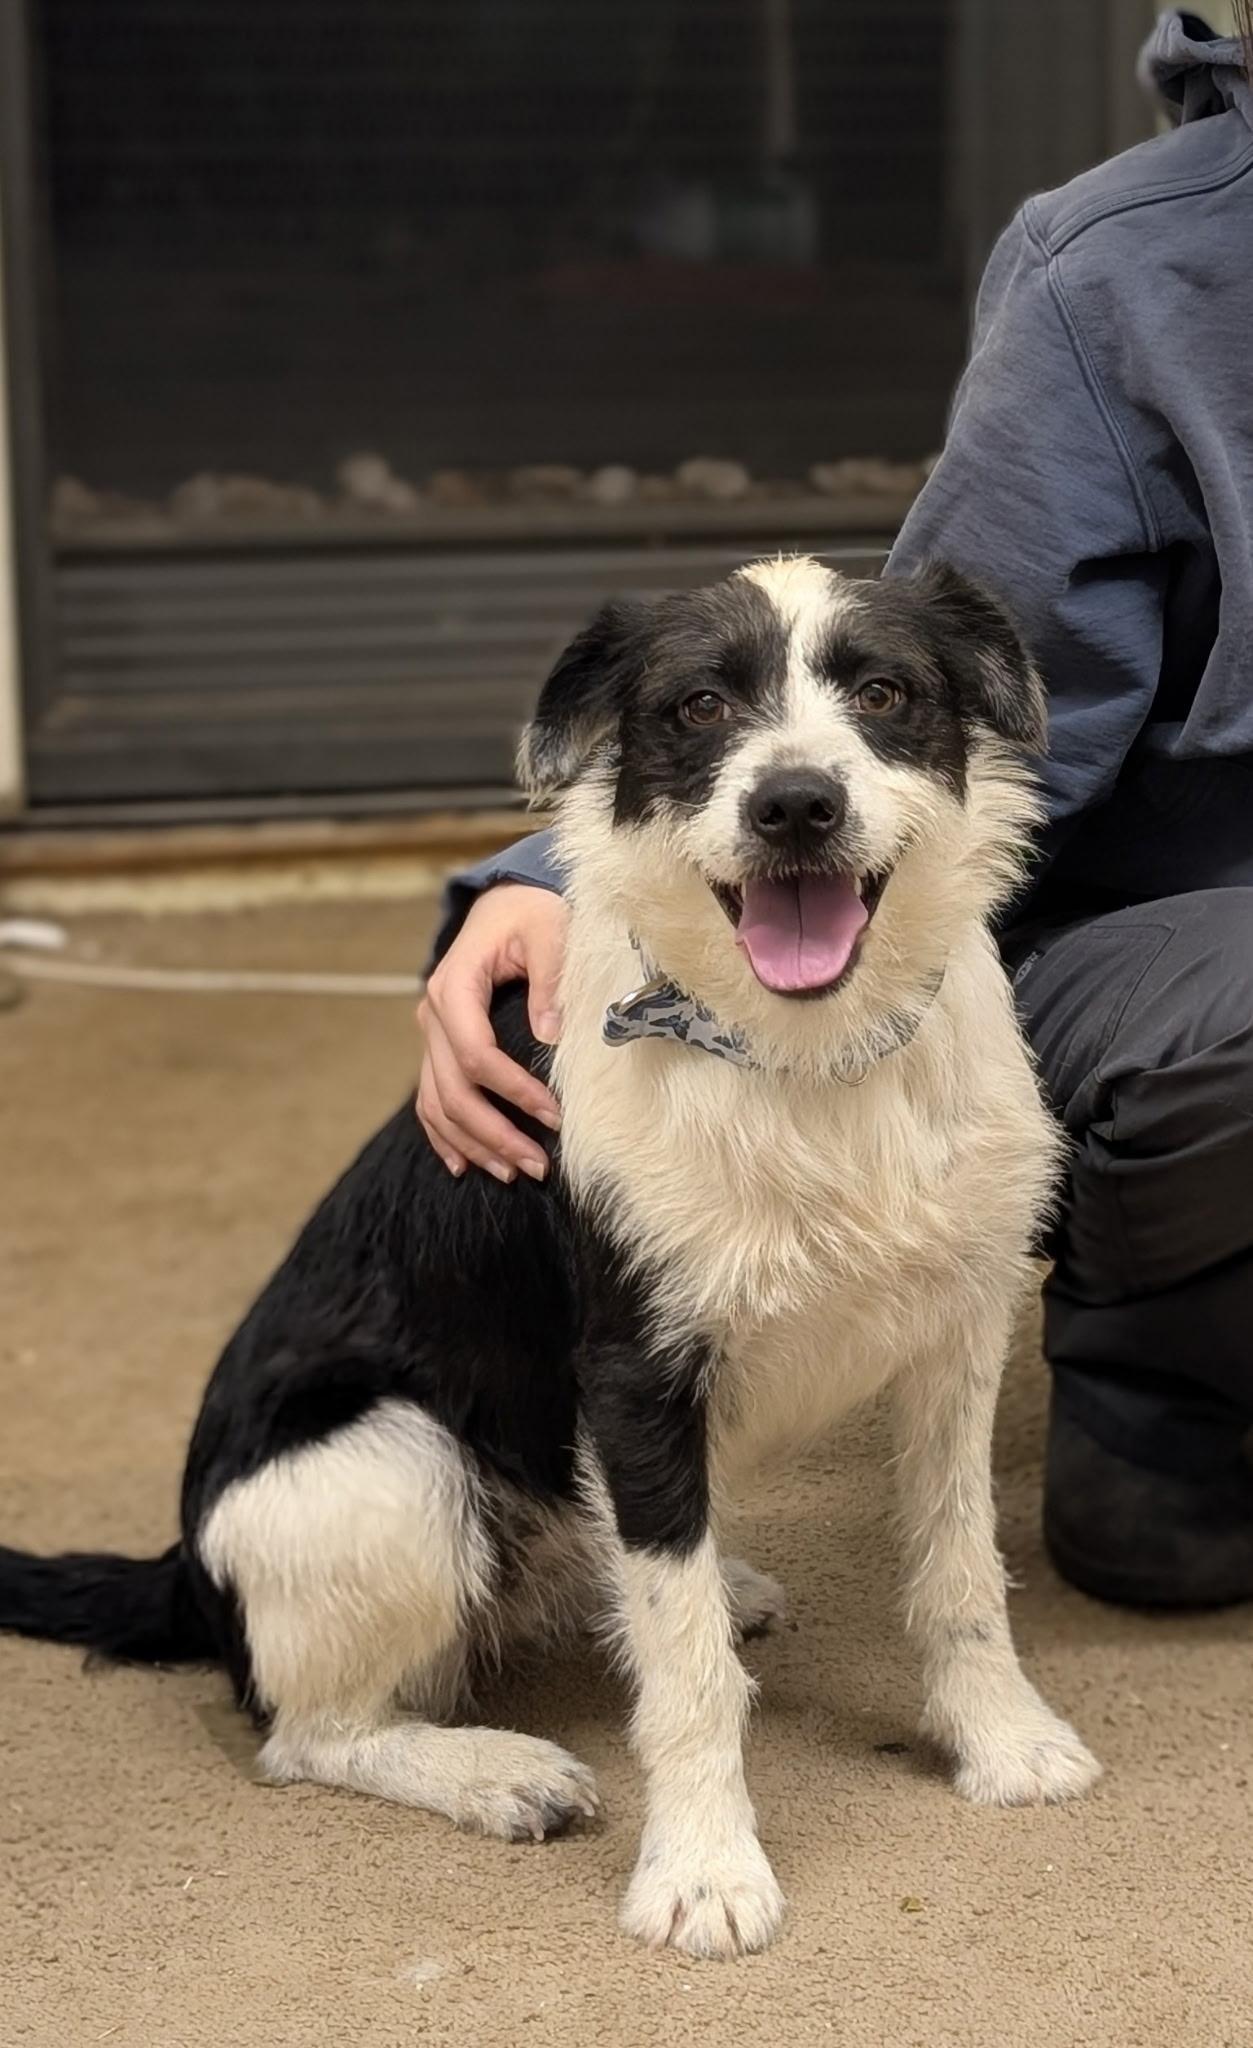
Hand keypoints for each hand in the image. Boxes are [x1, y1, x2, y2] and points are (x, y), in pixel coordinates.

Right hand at [417, 885, 568, 1182]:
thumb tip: (550, 1036)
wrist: (507, 902)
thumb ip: (551, 978)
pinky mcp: (439, 1045)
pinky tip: (463, 1166)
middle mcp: (434, 1013)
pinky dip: (444, 1135)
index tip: (554, 1117)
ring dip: (473, 1144)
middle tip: (537, 1166)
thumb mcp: (550, 930)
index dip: (513, 1091)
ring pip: (437, 1103)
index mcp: (456, 985)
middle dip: (494, 1133)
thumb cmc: (532, 914)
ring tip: (513, 1173)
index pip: (476, 1054)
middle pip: (453, 1090)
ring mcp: (431, 1033)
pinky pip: (430, 1099)